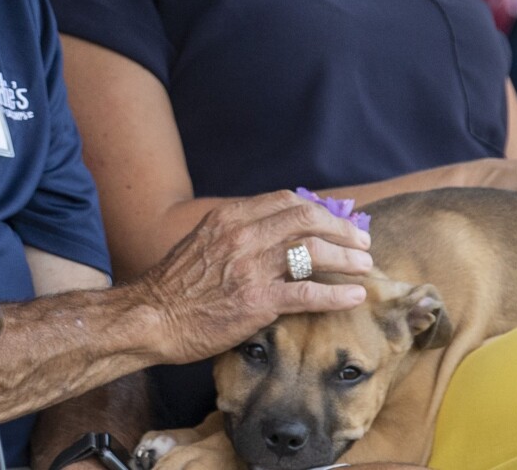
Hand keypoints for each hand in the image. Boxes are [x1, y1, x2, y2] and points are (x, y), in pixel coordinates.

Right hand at [137, 191, 372, 365]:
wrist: (152, 316)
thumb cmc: (176, 284)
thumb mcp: (203, 240)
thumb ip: (236, 231)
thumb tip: (271, 230)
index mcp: (230, 216)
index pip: (286, 200)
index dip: (318, 209)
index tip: (335, 221)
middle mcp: (243, 234)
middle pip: (306, 219)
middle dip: (340, 228)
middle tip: (361, 241)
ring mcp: (251, 267)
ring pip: (313, 251)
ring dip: (346, 257)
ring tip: (364, 265)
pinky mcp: (256, 302)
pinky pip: (307, 293)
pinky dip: (336, 293)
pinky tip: (353, 296)